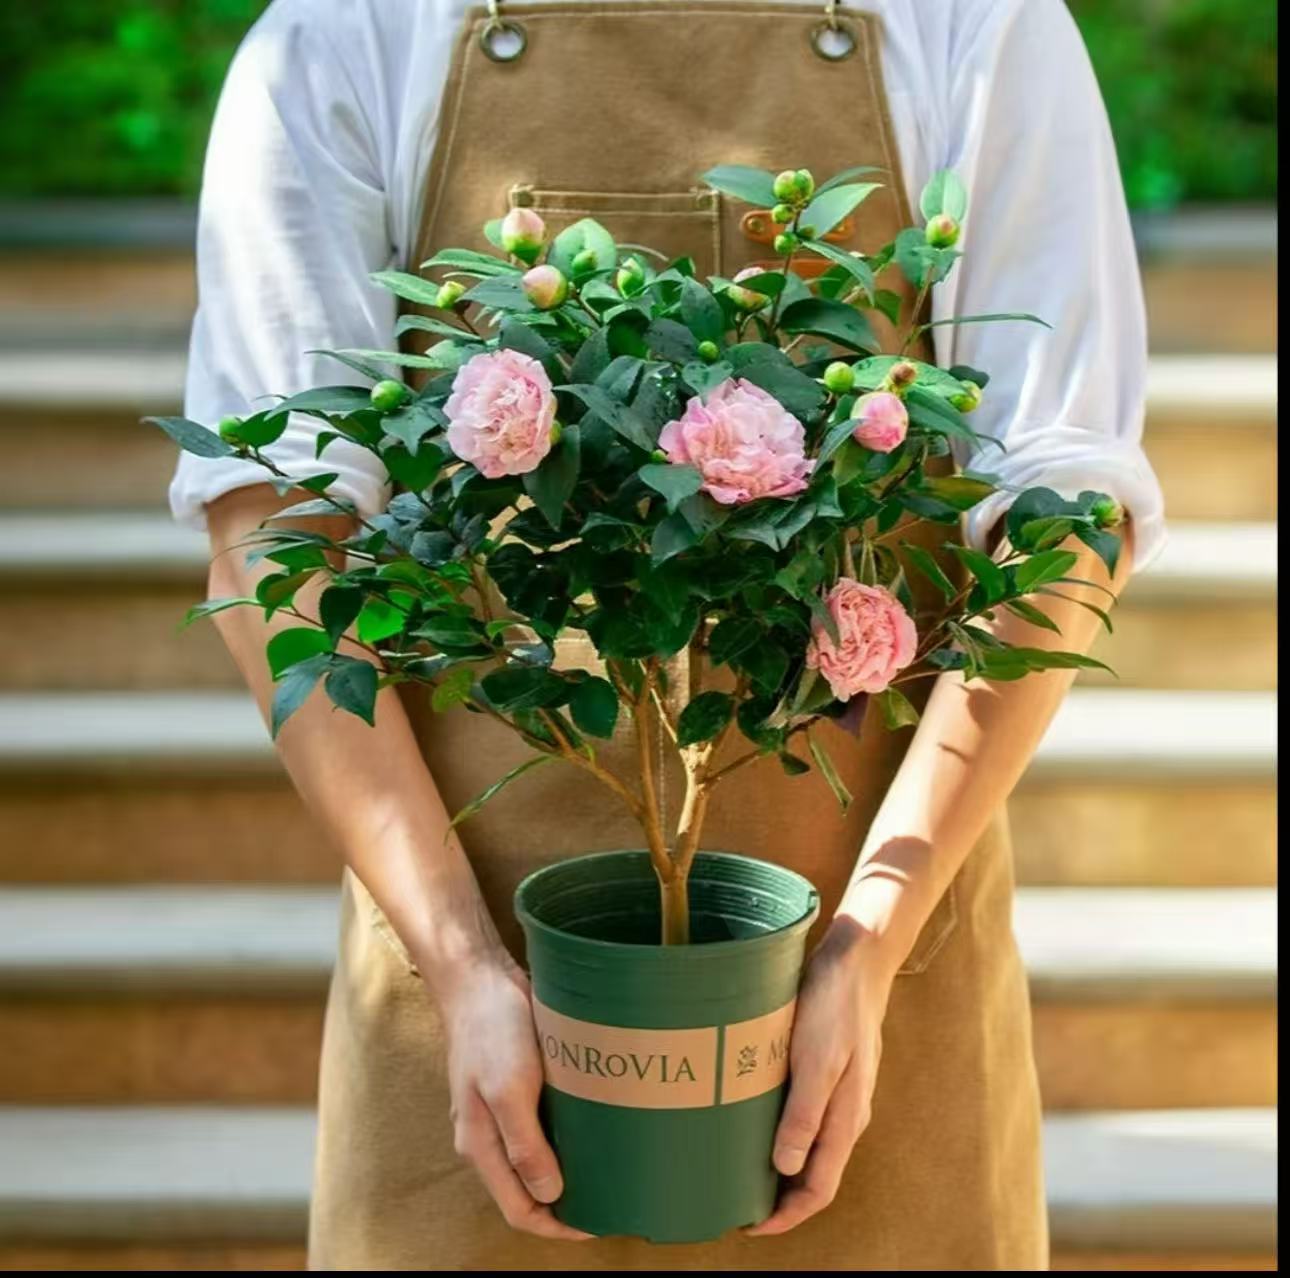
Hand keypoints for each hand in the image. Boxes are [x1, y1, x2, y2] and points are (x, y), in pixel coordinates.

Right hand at [436, 953, 591, 1240]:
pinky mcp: (516, 1086)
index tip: (597, 1223)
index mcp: (481, 1145)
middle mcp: (489, 1136)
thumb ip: (524, 1144)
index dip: (556, 1226)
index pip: (519, 1210)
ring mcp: (501, 1111)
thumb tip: (549, 1195)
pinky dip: (566, 1138)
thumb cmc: (491, 1031)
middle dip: (564, 1204)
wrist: (479, 978)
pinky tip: (594, 1129)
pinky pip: (542, 1126)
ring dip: (567, 1171)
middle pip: (526, 1190)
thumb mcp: (508, 1088)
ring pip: (536, 1159)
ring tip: (609, 1170)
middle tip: (611, 1199)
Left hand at [745, 919, 892, 1236]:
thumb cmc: (835, 1005)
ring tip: (740, 1164)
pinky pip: (806, 1114)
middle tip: (735, 1199)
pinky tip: (755, 1116)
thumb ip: (804, 1113)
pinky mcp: (828, 1067)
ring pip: (809, 1144)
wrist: (857, 956)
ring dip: (780, 1163)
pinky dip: (782, 1128)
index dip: (786, 1215)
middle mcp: (845, 1112)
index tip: (750, 1226)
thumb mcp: (817, 1059)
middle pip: (814, 1172)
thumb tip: (785, 1167)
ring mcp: (839, 1090)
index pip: (818, 1188)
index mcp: (845, 1118)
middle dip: (780, 1196)